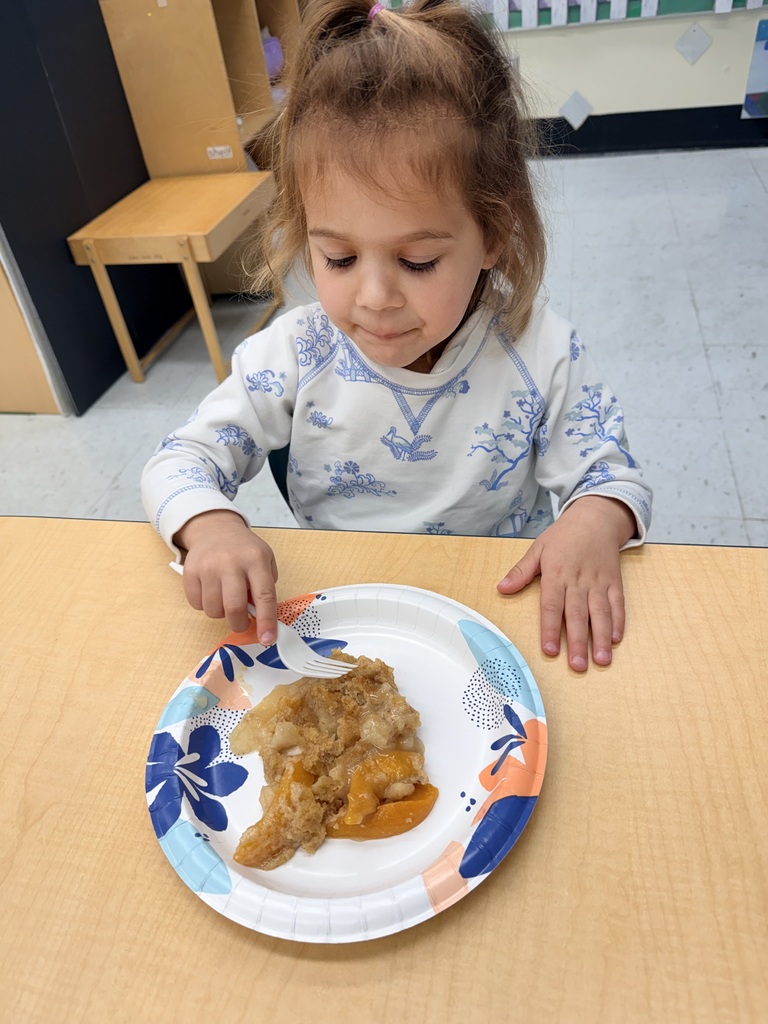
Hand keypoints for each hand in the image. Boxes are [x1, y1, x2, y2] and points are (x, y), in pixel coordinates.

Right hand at [174, 510, 278, 641]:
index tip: (268, 639)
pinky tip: (211, 591)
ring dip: (221, 613)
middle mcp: (231, 562)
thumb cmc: (244, 550)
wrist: (215, 529)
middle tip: (242, 623)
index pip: (264, 595)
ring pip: (213, 610)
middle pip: (234, 607)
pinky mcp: (190, 571)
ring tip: (225, 598)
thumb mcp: (264, 560)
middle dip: (239, 624)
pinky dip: (205, 605)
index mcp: (255, 559)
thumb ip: (265, 587)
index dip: (266, 620)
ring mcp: (208, 566)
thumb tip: (261, 619)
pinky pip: (196, 605)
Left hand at [497, 497, 635, 671]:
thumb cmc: (563, 536)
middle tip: (578, 666)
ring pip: (601, 613)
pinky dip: (619, 621)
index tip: (550, 650)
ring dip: (601, 638)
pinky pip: (618, 603)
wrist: (595, 518)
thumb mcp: (537, 549)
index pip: (552, 606)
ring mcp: (598, 581)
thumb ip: (521, 572)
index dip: (551, 629)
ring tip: (601, 660)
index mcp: (556, 574)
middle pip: (578, 615)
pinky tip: (616, 639)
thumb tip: (501, 588)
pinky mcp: (614, 581)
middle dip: (578, 642)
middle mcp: (578, 580)